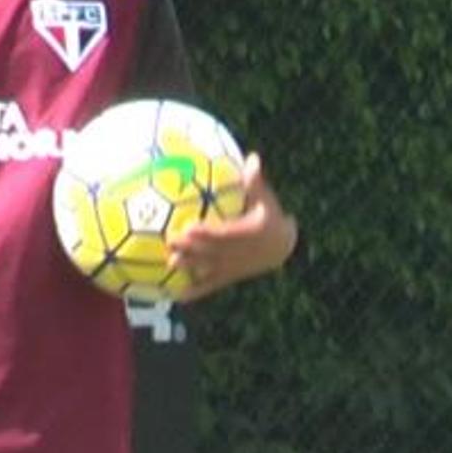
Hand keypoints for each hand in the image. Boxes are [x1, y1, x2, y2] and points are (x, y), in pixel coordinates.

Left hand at [167, 152, 298, 301]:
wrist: (281, 247)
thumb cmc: (268, 216)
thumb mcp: (266, 200)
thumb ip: (255, 182)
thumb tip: (252, 157)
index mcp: (248, 234)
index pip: (224, 234)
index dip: (207, 233)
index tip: (189, 227)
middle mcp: (239, 254)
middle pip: (212, 252)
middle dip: (191, 248)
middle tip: (171, 241)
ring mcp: (232, 267)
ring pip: (208, 268)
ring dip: (189, 266)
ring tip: (170, 263)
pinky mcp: (227, 277)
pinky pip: (209, 285)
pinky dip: (194, 290)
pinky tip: (176, 294)